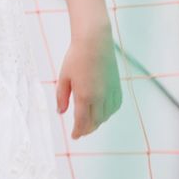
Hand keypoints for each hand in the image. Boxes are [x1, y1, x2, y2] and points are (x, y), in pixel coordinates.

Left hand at [54, 22, 121, 138]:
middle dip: (87, 129)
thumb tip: (61, 112)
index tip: (74, 136)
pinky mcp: (117, 87)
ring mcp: (110, 93)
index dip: (78, 132)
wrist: (95, 42)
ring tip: (89, 122)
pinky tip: (102, 111)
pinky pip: (115, 107)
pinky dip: (108, 113)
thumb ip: (62, 97)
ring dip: (98, 122)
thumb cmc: (76, 57)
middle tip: (80, 131)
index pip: (82, 122)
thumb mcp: (64, 77)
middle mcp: (100, 97)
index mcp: (85, 96)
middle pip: (95, 122)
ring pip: (106, 116)